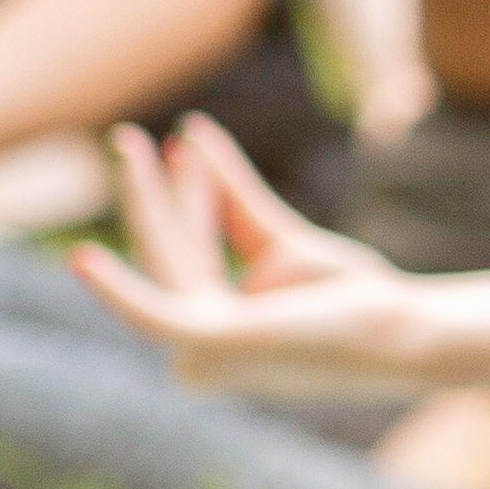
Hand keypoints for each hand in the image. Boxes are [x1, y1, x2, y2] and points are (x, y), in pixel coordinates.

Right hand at [64, 116, 452, 393]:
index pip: (188, 254)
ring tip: (129, 143)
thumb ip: (234, 199)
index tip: (185, 139)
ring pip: (169, 259)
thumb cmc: (351, 297)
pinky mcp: (214, 346)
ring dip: (147, 200)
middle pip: (174, 253)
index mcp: (212, 335)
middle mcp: (198, 355)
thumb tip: (191, 134)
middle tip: (129, 137)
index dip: (186, 194)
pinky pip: (154, 315)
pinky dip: (117, 291)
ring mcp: (203, 354)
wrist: (407, 330)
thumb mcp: (283, 242)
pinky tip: (82, 259)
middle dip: (154, 194)